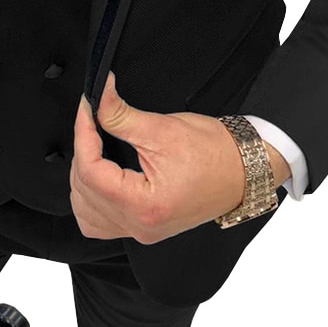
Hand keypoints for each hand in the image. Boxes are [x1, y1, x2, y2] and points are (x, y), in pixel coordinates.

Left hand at [70, 71, 290, 243]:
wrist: (244, 169)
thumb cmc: (215, 153)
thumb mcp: (163, 128)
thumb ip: (120, 115)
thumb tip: (98, 95)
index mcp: (145, 206)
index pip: (91, 172)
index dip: (83, 134)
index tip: (87, 108)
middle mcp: (141, 226)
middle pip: (84, 191)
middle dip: (83, 152)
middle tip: (93, 121)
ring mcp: (141, 231)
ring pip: (85, 211)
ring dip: (83, 178)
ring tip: (95, 149)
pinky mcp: (144, 228)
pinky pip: (100, 223)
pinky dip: (91, 200)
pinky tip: (99, 178)